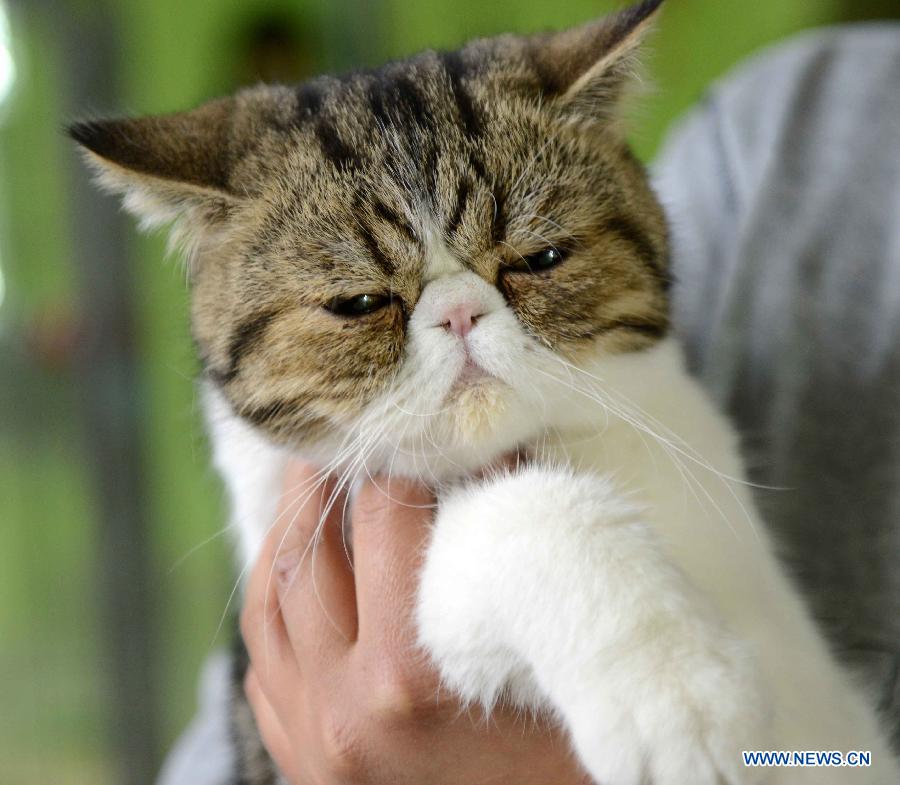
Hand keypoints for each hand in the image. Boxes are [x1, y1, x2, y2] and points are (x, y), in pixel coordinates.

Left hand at [241, 460, 590, 784]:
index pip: (389, 517)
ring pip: (268, 597)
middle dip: (328, 473)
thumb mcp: (560, 673)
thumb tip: (503, 468)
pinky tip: (295, 567)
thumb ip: (527, 569)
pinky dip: (273, 595)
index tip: (427, 425)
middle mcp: (340, 706)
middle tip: (346, 425)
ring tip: (311, 476)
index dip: (412, 455)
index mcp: (409, 678)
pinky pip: (261, 654)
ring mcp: (306, 735)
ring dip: (288, 527)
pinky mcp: (298, 756)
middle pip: (310, 547)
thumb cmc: (563, 774)